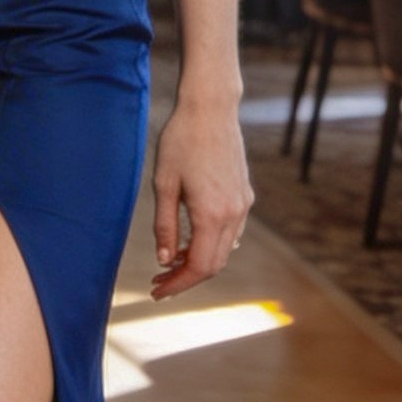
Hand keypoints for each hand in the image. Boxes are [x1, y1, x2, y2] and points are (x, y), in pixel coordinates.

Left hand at [149, 96, 251, 298]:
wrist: (210, 110)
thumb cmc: (180, 142)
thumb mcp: (164, 184)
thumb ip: (165, 225)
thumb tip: (165, 260)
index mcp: (213, 214)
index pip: (200, 267)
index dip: (178, 284)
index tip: (157, 291)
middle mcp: (234, 214)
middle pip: (214, 264)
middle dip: (186, 277)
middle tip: (158, 281)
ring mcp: (243, 205)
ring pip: (224, 250)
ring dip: (198, 262)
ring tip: (169, 263)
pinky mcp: (244, 196)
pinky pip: (230, 233)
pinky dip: (210, 244)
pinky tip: (189, 240)